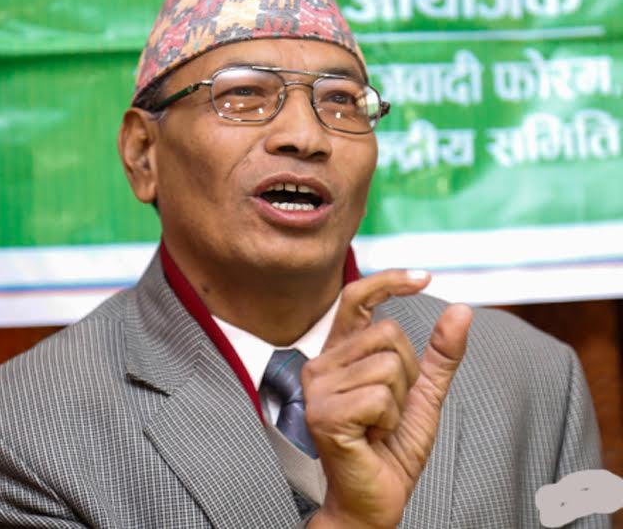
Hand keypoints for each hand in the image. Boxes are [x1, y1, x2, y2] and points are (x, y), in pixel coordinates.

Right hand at [304, 270, 471, 528]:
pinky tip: (372, 437)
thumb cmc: (392, 448)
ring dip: (399, 402)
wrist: (375, 499)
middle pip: (388, 333)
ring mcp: (318, 388)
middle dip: (407, 374)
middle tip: (390, 409)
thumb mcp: (422, 394)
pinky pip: (380, 396)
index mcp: (340, 354)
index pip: (355, 298)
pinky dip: (390, 420)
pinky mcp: (323, 413)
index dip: (388, 281)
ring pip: (387, 365)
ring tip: (380, 425)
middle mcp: (321, 364)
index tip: (424, 279)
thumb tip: (461, 310)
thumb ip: (439, 355)